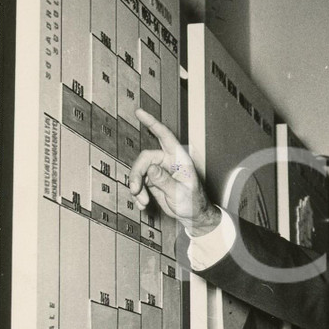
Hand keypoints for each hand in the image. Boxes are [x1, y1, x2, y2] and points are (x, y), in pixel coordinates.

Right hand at [129, 108, 220, 234]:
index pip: (165, 136)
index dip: (152, 123)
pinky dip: (138, 194)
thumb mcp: (179, 193)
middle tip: (135, 190)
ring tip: (143, 202)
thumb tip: (151, 168)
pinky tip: (142, 204)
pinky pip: (139, 182)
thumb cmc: (193, 203)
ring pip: (139, 172)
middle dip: (137, 174)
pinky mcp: (153, 181)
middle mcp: (168, 162)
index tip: (139, 112)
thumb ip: (164, 180)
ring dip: (137, 187)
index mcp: (179, 159)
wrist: (192, 216)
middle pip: (145, 158)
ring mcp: (159, 171)